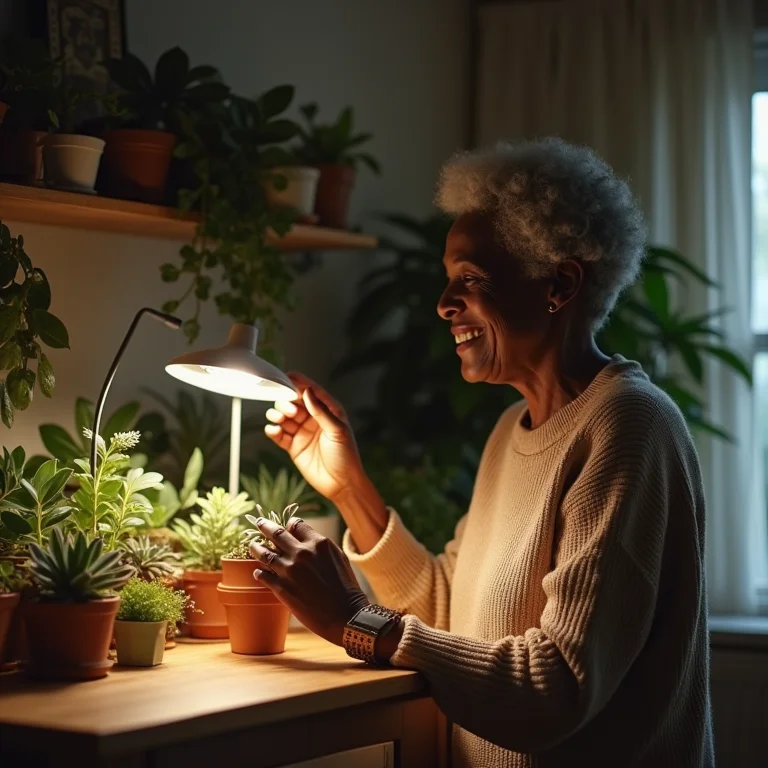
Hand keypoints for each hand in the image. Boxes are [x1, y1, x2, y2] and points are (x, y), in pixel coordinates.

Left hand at [249, 513, 368, 645]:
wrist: (344, 614)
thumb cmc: (346, 587)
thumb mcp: (339, 557)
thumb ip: (321, 547)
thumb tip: (307, 541)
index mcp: (318, 543)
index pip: (296, 524)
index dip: (289, 525)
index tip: (285, 527)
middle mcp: (302, 553)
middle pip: (276, 533)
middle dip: (265, 526)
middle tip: (259, 523)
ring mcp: (289, 570)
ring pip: (264, 553)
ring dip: (255, 547)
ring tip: (251, 545)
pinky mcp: (282, 588)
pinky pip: (263, 575)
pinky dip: (258, 572)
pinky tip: (257, 572)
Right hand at [265, 372, 367, 501]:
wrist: (342, 484)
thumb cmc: (345, 456)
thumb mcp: (337, 431)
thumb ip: (321, 411)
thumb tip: (307, 391)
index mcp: (328, 411)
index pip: (311, 391)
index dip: (299, 382)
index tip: (287, 375)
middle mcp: (313, 419)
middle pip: (292, 402)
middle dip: (286, 402)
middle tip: (289, 411)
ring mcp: (301, 432)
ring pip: (282, 416)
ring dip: (277, 414)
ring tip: (280, 419)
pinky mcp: (293, 446)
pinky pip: (278, 434)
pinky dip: (272, 430)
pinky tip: (273, 431)